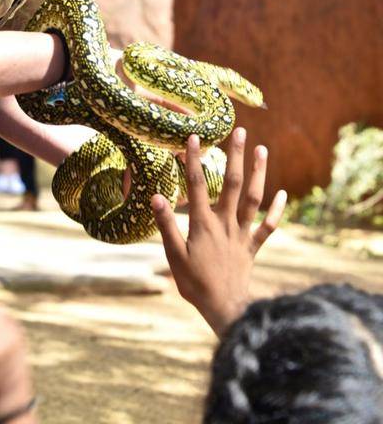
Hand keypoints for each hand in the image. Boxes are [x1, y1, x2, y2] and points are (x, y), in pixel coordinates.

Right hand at [151, 127, 286, 336]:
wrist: (224, 309)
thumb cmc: (195, 284)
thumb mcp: (174, 256)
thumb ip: (166, 225)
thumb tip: (156, 196)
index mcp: (203, 224)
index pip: (196, 185)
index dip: (193, 160)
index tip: (193, 137)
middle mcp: (225, 223)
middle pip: (231, 184)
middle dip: (235, 156)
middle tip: (240, 131)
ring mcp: (242, 234)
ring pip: (253, 199)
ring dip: (259, 173)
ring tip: (262, 150)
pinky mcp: (252, 247)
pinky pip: (268, 227)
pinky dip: (277, 211)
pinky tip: (283, 194)